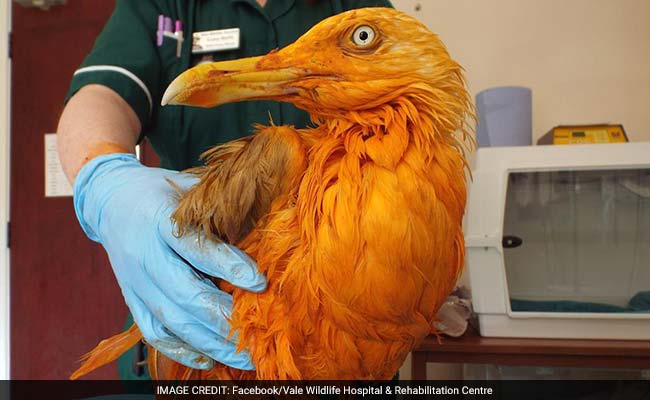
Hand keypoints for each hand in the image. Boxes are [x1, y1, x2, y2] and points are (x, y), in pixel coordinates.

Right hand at [73, 153, 265, 369]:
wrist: (109, 201)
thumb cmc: (161, 191)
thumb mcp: (189, 187)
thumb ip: (218, 208)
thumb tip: (263, 230)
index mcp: (159, 220)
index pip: (194, 247)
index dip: (227, 265)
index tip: (259, 282)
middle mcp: (143, 254)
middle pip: (183, 294)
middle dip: (223, 318)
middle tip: (257, 336)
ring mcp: (134, 282)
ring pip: (171, 320)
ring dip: (210, 343)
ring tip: (244, 358)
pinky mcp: (131, 299)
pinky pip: (153, 332)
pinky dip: (180, 350)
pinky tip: (208, 360)